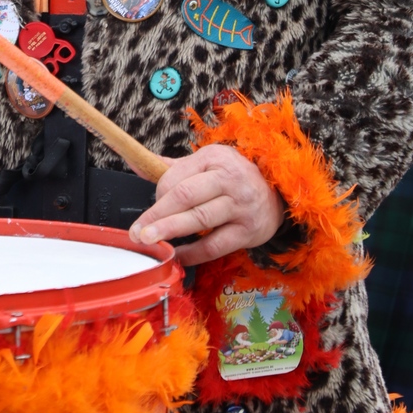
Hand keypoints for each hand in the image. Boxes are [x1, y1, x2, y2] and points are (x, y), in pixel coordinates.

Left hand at [130, 144, 284, 266]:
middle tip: (137, 231)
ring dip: (171, 230)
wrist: (276, 198)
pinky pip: (214, 246)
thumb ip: (173, 168)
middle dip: (158, 214)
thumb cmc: (233, 180)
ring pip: (200, 219)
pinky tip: (176, 255)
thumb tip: (136, 162)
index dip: (158, 195)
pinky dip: (192, 254)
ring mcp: (241, 206)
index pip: (178, 177)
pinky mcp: (248, 231)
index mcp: (216, 157)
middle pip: (186, 196)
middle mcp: (230, 179)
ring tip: (149, 241)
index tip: (147, 210)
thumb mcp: (208, 164)